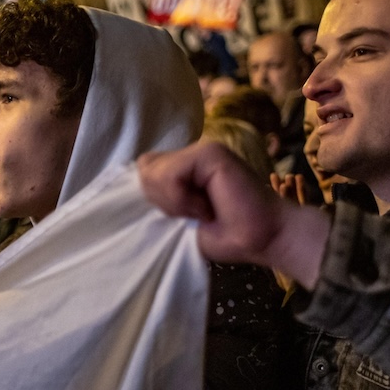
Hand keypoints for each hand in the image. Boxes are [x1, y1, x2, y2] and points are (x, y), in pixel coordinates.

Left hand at [138, 142, 329, 288]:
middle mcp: (190, 156)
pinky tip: (205, 209)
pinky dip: (182, 198)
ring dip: (171, 202)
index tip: (172, 219)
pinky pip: (173, 174)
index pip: (144, 171)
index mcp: (182, 169)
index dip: (148, 197)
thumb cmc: (226, 235)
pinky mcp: (211, 152)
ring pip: (153, 170)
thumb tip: (127, 193)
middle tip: (189, 217)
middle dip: (158, 200)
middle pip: (144, 168)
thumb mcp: (179, 221)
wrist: (262, 238)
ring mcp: (201, 150)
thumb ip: (158, 201)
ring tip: (200, 214)